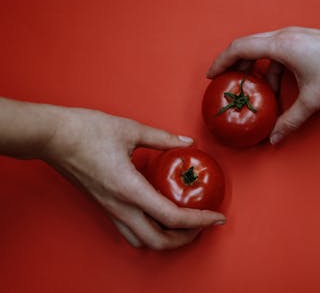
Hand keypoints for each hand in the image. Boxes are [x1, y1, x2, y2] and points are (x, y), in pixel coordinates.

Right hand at [41, 107, 225, 249]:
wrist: (50, 136)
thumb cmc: (86, 130)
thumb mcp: (131, 129)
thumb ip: (163, 138)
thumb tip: (187, 142)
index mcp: (130, 189)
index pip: (172, 217)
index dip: (199, 220)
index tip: (217, 217)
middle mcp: (120, 206)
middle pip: (158, 240)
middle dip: (186, 238)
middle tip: (204, 224)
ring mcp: (110, 209)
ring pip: (142, 241)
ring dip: (167, 240)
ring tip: (185, 227)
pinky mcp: (103, 206)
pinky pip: (129, 232)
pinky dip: (150, 234)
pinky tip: (159, 219)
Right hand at [207, 27, 319, 143]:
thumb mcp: (313, 99)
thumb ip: (290, 120)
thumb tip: (275, 138)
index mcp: (281, 45)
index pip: (239, 48)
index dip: (221, 61)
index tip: (211, 76)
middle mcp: (284, 36)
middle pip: (247, 46)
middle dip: (234, 66)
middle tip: (227, 84)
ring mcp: (293, 37)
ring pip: (262, 50)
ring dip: (255, 70)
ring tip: (254, 92)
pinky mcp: (302, 41)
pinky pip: (277, 53)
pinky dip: (271, 70)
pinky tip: (277, 89)